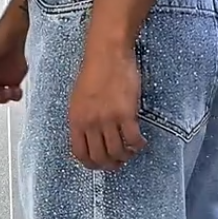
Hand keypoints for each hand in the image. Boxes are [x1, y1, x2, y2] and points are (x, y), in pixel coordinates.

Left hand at [69, 46, 146, 170]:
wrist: (107, 53)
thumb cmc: (94, 72)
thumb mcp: (78, 99)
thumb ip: (82, 120)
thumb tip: (89, 138)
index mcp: (76, 120)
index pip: (80, 154)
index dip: (91, 164)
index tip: (100, 165)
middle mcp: (90, 123)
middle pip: (100, 157)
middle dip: (110, 165)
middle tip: (119, 162)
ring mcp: (108, 119)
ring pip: (117, 151)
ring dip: (126, 156)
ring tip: (131, 152)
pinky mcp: (125, 114)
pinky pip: (133, 139)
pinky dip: (138, 145)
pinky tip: (141, 143)